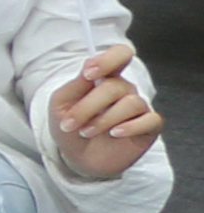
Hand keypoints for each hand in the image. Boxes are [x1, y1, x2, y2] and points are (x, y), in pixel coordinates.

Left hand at [52, 41, 164, 183]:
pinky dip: (131, 127)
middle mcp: (125, 89)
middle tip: (70, 124)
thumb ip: (76, 84)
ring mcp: (139, 108)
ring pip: (131, 103)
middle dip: (88, 106)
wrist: (76, 157)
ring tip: (86, 132)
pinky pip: (151, 120)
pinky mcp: (149, 127)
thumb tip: (89, 69)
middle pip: (115, 86)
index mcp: (105, 77)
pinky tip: (115, 133)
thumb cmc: (69, 125)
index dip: (108, 60)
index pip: (120, 55)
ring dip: (104, 119)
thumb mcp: (61, 103)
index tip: (88, 74)